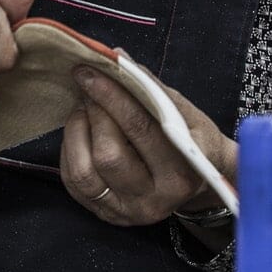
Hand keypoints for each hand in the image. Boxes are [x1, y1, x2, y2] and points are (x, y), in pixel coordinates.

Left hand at [61, 60, 238, 226]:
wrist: (200, 181)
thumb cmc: (193, 139)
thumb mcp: (186, 112)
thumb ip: (151, 88)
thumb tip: (116, 57)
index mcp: (181, 173)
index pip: (140, 129)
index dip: (112, 97)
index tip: (90, 72)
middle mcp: (154, 201)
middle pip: (109, 155)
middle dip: (93, 113)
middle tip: (88, 86)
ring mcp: (127, 212)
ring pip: (85, 172)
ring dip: (76, 131)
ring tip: (83, 108)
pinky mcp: (106, 214)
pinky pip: (74, 183)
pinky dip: (70, 150)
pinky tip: (81, 130)